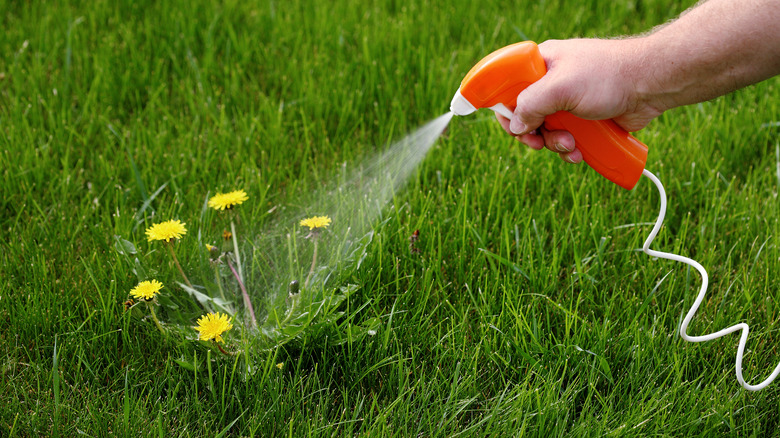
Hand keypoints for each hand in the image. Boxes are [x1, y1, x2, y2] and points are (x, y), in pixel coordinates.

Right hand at [498, 38, 663, 162]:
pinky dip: (570, 149)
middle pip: (526, 115)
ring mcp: (568, 102)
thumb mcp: (560, 87)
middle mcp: (552, 83)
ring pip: (546, 131)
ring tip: (571, 144)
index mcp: (541, 64)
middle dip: (533, 134)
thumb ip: (531, 105)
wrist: (650, 85)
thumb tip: (516, 127)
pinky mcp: (584, 119)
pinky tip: (581, 152)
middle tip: (539, 143)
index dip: (506, 109)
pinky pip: (567, 138)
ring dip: (555, 144)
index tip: (513, 127)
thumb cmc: (607, 76)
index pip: (509, 87)